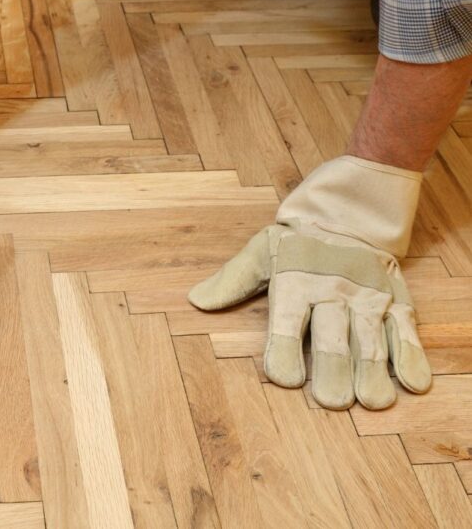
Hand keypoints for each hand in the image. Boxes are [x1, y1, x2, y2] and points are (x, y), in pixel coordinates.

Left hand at [188, 156, 431, 409]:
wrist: (350, 208)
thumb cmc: (297, 241)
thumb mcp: (260, 252)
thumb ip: (231, 281)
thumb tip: (196, 300)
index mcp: (293, 283)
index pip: (286, 321)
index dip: (285, 349)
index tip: (285, 378)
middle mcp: (331, 292)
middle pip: (332, 337)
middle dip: (332, 371)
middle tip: (332, 400)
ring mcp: (367, 297)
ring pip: (371, 339)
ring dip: (372, 372)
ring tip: (372, 401)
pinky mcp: (396, 299)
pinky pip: (405, 330)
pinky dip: (411, 356)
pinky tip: (413, 383)